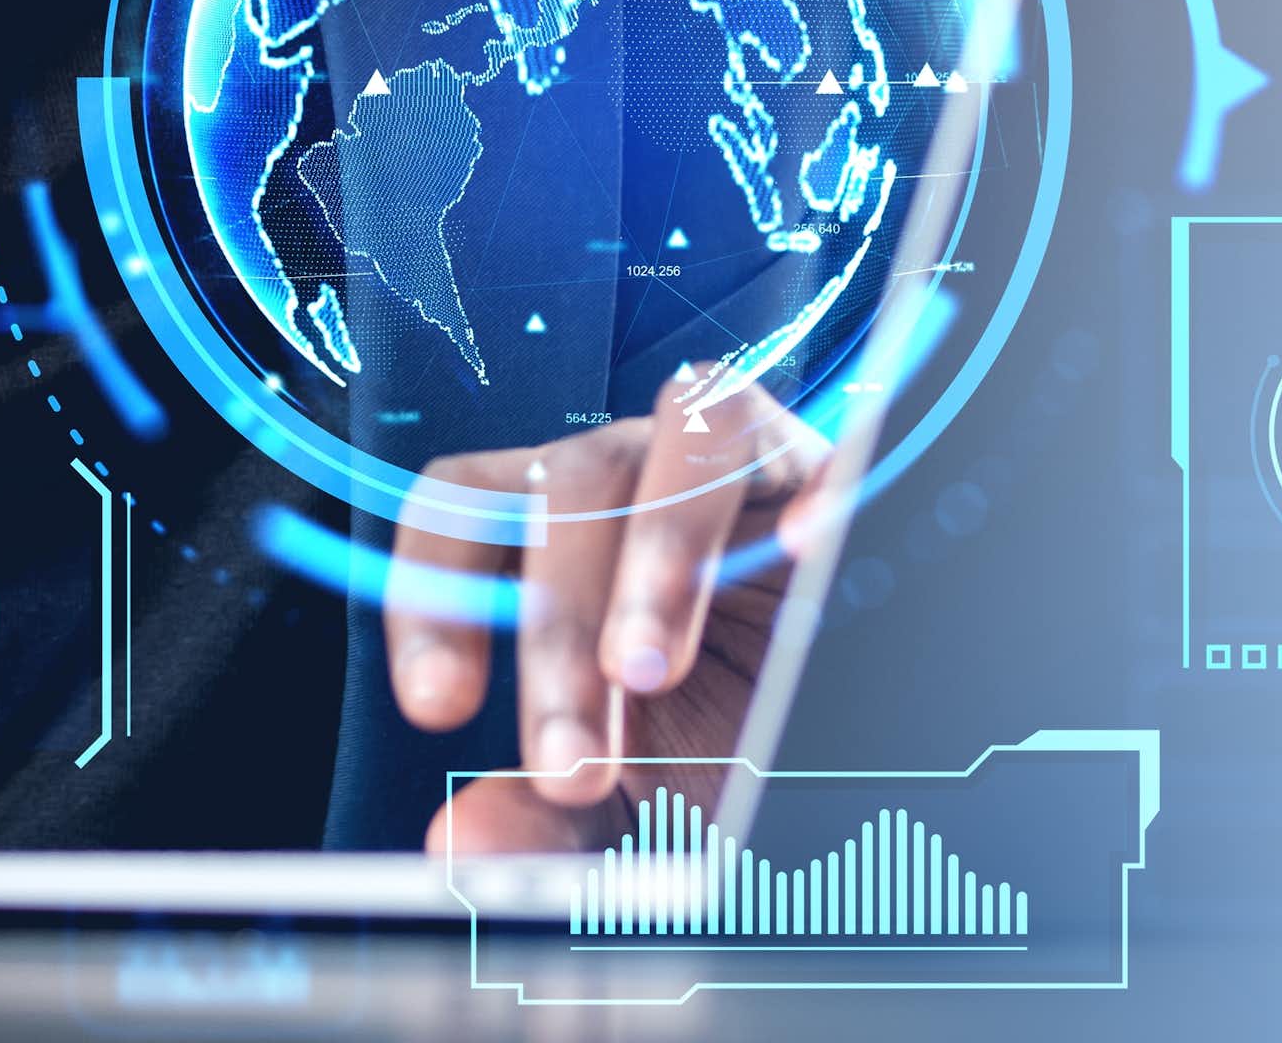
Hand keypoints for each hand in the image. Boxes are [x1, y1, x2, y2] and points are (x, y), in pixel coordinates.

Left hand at [385, 378, 842, 854]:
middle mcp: (632, 481)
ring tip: (647, 665)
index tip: (437, 708)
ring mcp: (723, 460)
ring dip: (653, 554)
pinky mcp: (812, 461)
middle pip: (561, 489)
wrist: (849, 737)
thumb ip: (552, 829)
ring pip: (664, 440)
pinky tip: (805, 549)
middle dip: (555, 633)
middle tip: (571, 759)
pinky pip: (788, 439)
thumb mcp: (641, 806)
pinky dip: (794, 483)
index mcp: (562, 543)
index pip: (462, 505)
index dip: (432, 590)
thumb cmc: (732, 750)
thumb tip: (460, 841)